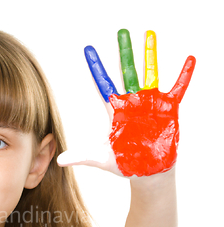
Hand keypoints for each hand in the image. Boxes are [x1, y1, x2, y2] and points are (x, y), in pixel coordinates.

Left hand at [57, 29, 195, 177]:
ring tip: (149, 35)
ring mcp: (150, 103)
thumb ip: (81, 156)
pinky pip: (177, 89)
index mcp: (115, 110)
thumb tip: (59, 160)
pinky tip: (189, 60)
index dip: (96, 68)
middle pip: (126, 72)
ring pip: (150, 74)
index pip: (103, 84)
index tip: (88, 51)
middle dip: (123, 53)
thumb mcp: (100, 158)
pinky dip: (183, 76)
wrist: (147, 170)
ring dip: (150, 55)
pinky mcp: (167, 109)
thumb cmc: (124, 161)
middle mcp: (132, 102)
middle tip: (121, 33)